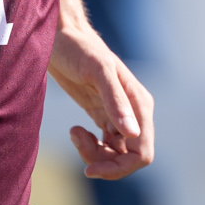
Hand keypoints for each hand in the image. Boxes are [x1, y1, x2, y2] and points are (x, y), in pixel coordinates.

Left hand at [48, 23, 154, 180]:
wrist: (60, 37)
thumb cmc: (79, 49)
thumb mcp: (98, 71)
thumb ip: (115, 101)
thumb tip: (132, 134)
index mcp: (139, 104)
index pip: (143, 152)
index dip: (120, 167)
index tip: (90, 168)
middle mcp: (134, 113)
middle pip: (129, 157)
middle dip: (104, 161)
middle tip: (78, 141)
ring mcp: (119, 115)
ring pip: (116, 154)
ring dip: (94, 153)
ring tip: (75, 133)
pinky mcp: (103, 115)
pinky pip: (105, 145)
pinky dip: (90, 147)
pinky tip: (76, 131)